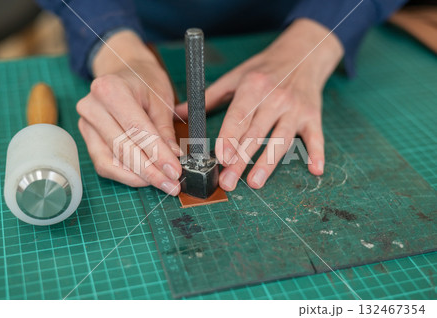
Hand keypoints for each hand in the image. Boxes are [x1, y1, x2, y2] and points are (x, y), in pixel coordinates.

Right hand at [77, 31, 181, 194]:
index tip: (175, 171)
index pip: (137, 130)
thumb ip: (165, 130)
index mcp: (111, 89)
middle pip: (123, 148)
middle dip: (151, 171)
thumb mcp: (161, 100)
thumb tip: (173, 158)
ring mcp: (86, 124)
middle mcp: (92, 106)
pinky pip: (103, 164)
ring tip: (161, 184)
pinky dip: (124, 175)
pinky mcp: (87, 138)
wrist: (125, 72)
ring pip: (111, 160)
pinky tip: (144, 179)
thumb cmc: (145, 84)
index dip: (158, 155)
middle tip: (172, 185)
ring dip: (138, 177)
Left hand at [175, 19, 343, 190]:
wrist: (302, 54)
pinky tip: (315, 170)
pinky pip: (316, 137)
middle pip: (256, 134)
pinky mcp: (313, 116)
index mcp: (253, 87)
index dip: (229, 137)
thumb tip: (178, 112)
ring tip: (254, 183)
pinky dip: (317, 153)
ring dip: (268, 164)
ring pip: (281, 140)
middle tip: (228, 181)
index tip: (220, 157)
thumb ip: (208, 97)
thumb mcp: (235, 77)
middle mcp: (275, 98)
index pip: (239, 116)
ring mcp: (295, 109)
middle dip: (241, 160)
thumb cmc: (263, 69)